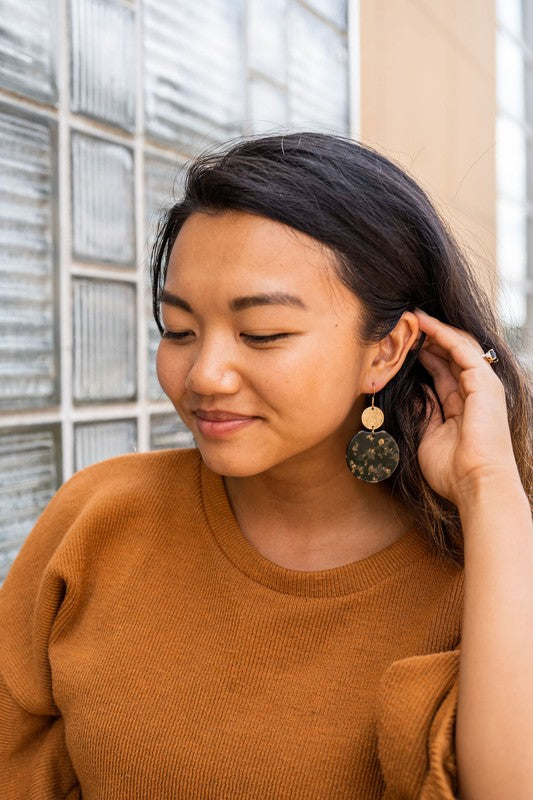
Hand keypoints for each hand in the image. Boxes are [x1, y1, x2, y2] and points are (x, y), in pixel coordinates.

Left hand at [414, 310, 518, 506]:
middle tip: (403, 324)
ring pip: (457, 347)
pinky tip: (423, 323)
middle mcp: (474, 393)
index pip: (442, 372)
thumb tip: (414, 390)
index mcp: (462, 407)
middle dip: (427, 339)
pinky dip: (442, 333)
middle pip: (450, 356)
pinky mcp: (484, 382)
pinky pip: (461, 349)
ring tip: (411, 316)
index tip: (401, 345)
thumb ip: (423, 412)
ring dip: (434, 330)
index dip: (423, 357)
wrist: (476, 484)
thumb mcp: (428, 437)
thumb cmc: (453, 471)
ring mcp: (482, 386)